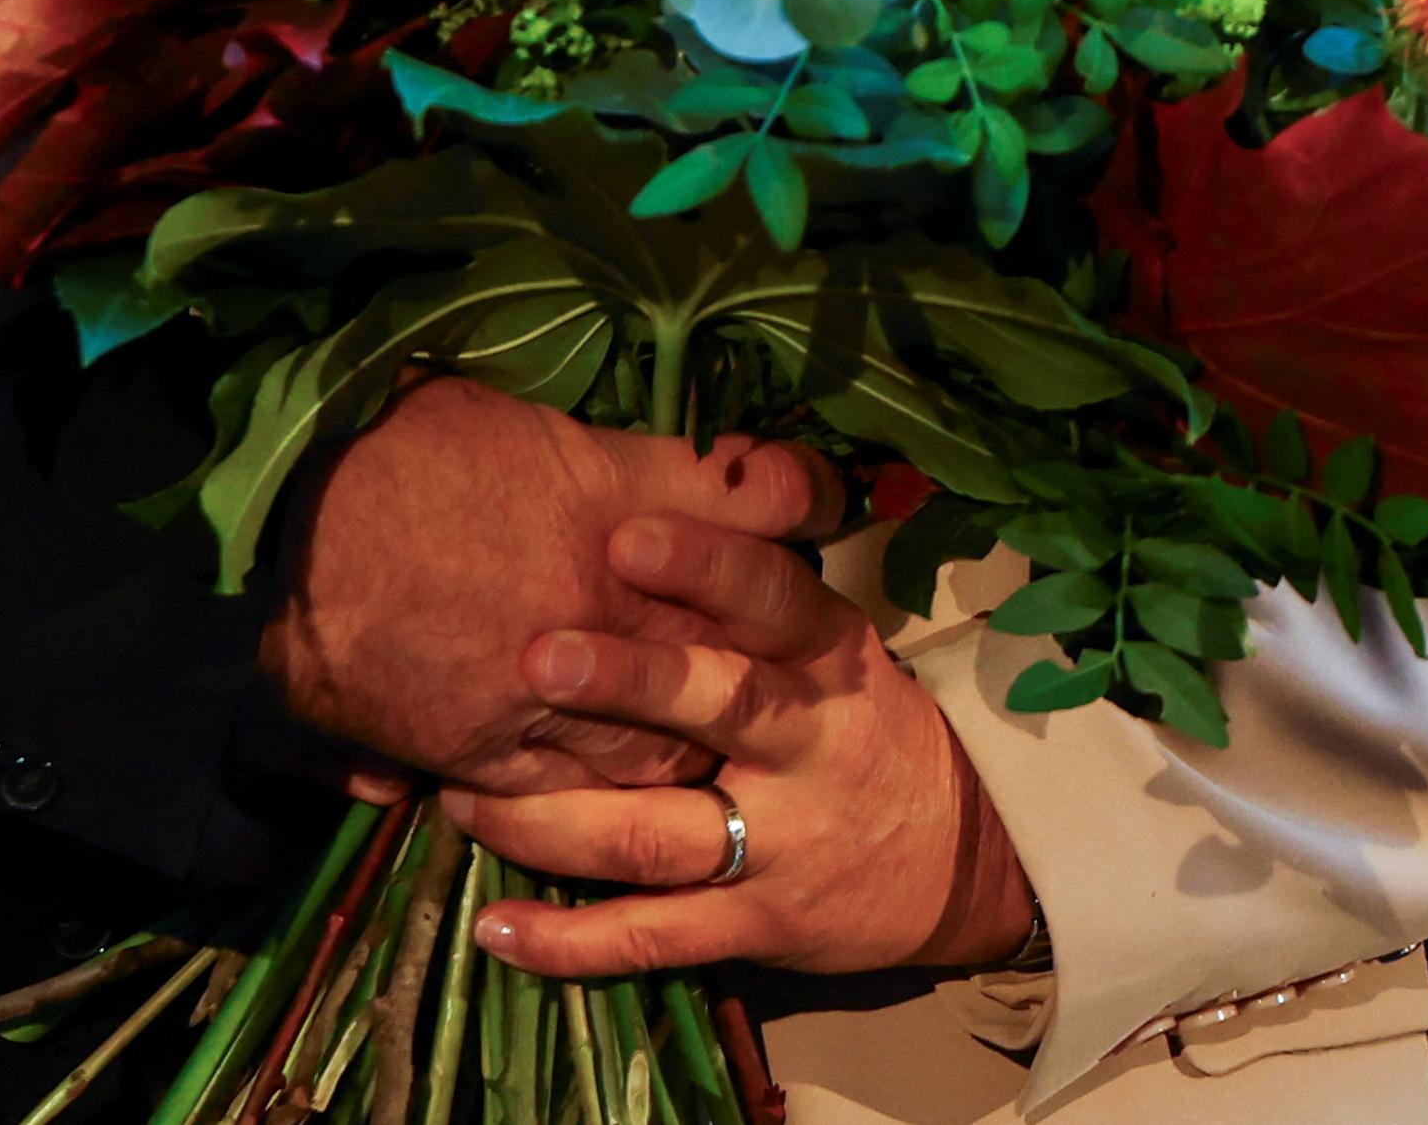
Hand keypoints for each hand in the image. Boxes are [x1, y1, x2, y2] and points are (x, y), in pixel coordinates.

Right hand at [265, 380, 836, 795]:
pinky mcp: (494, 754)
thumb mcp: (495, 405)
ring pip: (672, 739)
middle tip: (777, 632)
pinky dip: (599, 786)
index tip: (813, 491)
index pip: (765, 500)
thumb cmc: (383, 452)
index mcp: (620, 502)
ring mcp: (557, 693)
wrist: (277, 544)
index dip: (800, 492)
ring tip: (705, 728)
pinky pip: (578, 790)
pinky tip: (608, 775)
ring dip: (693, 736)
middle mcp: (612, 605)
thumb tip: (655, 448)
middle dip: (763, 639)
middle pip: (736, 639)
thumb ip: (597, 443)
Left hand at [439, 513, 1031, 979]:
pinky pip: (652, 937)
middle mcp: (808, 746)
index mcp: (827, 659)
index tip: (622, 535)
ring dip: (554, 822)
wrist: (965, 858)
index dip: (704, 566)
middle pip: (720, 707)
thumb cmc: (860, 724)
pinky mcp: (754, 927)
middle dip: (627, 684)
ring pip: (659, 835)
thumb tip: (643, 485)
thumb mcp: (832, 643)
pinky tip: (495, 929)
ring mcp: (780, 845)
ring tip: (463, 799)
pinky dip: (571, 942)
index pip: (773, 598)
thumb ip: (748, 587)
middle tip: (535, 659)